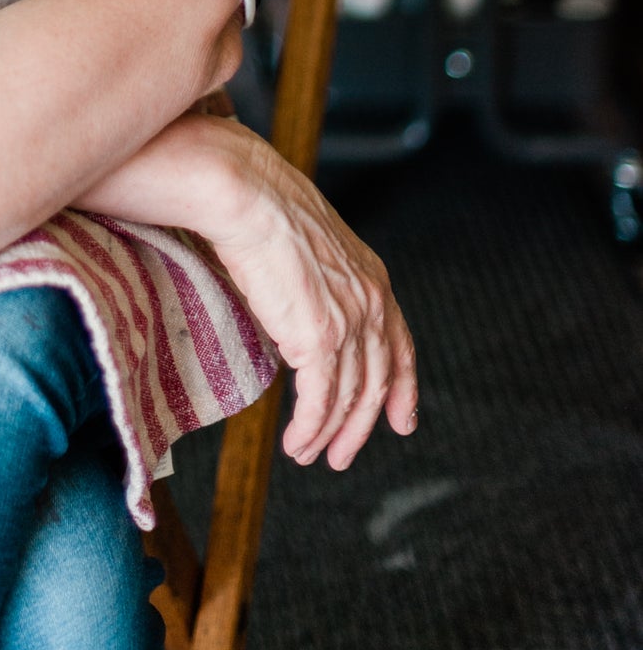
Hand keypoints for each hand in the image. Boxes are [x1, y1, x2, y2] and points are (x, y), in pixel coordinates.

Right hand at [201, 126, 417, 470]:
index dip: (403, 388)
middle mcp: (371, 302)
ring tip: (308, 455)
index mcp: (372, 277)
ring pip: (348, 398)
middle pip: (376, 381)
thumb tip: (296, 307)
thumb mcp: (307, 246)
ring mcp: (349, 322)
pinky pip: (320, 401)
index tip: (401, 420)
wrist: (245, 194)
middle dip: (361, 426)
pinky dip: (310, 429)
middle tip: (343, 455)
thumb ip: (317, 282)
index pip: (400, 344)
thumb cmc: (261, 207)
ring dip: (328, 435)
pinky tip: (297, 444)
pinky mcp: (318, 339)